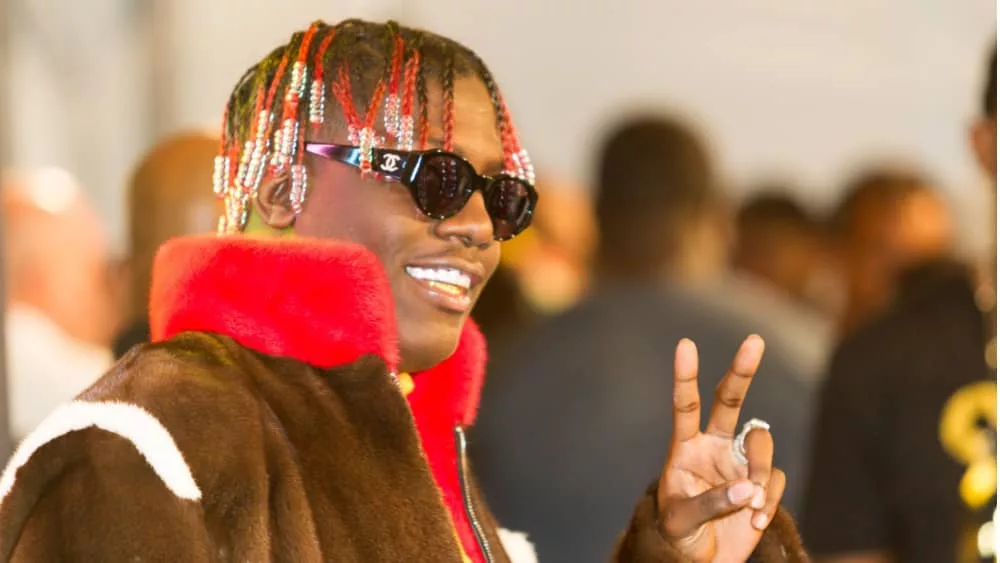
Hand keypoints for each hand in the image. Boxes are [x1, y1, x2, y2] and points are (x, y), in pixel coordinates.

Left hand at [656, 336, 784, 562]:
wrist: (698, 561)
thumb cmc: (677, 537)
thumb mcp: (681, 520)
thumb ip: (711, 502)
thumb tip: (747, 488)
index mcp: (685, 448)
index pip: (685, 406)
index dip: (686, 376)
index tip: (685, 345)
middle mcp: (714, 447)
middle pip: (730, 401)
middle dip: (742, 371)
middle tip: (754, 341)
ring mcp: (739, 464)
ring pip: (761, 445)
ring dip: (760, 472)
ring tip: (750, 504)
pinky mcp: (761, 485)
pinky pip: (775, 481)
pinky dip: (768, 500)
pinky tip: (755, 520)